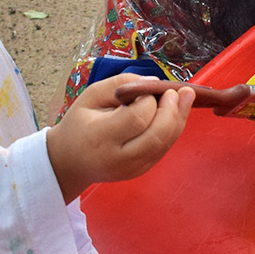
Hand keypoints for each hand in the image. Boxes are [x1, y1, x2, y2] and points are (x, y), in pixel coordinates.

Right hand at [45, 74, 193, 203]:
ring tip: (185, 97)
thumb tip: (153, 82)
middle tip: (178, 90)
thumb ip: (120, 84)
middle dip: (173, 110)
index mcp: (101, 138)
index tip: (146, 89)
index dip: (148, 100)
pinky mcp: (141, 171)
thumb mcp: (90, 96)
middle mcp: (118, 159)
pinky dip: (173, 129)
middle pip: (157, 135)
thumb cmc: (79, 124)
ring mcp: (132, 169)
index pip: (137, 119)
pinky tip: (175, 112)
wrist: (69, 162)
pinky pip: (163, 149)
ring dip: (179, 119)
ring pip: (165, 144)